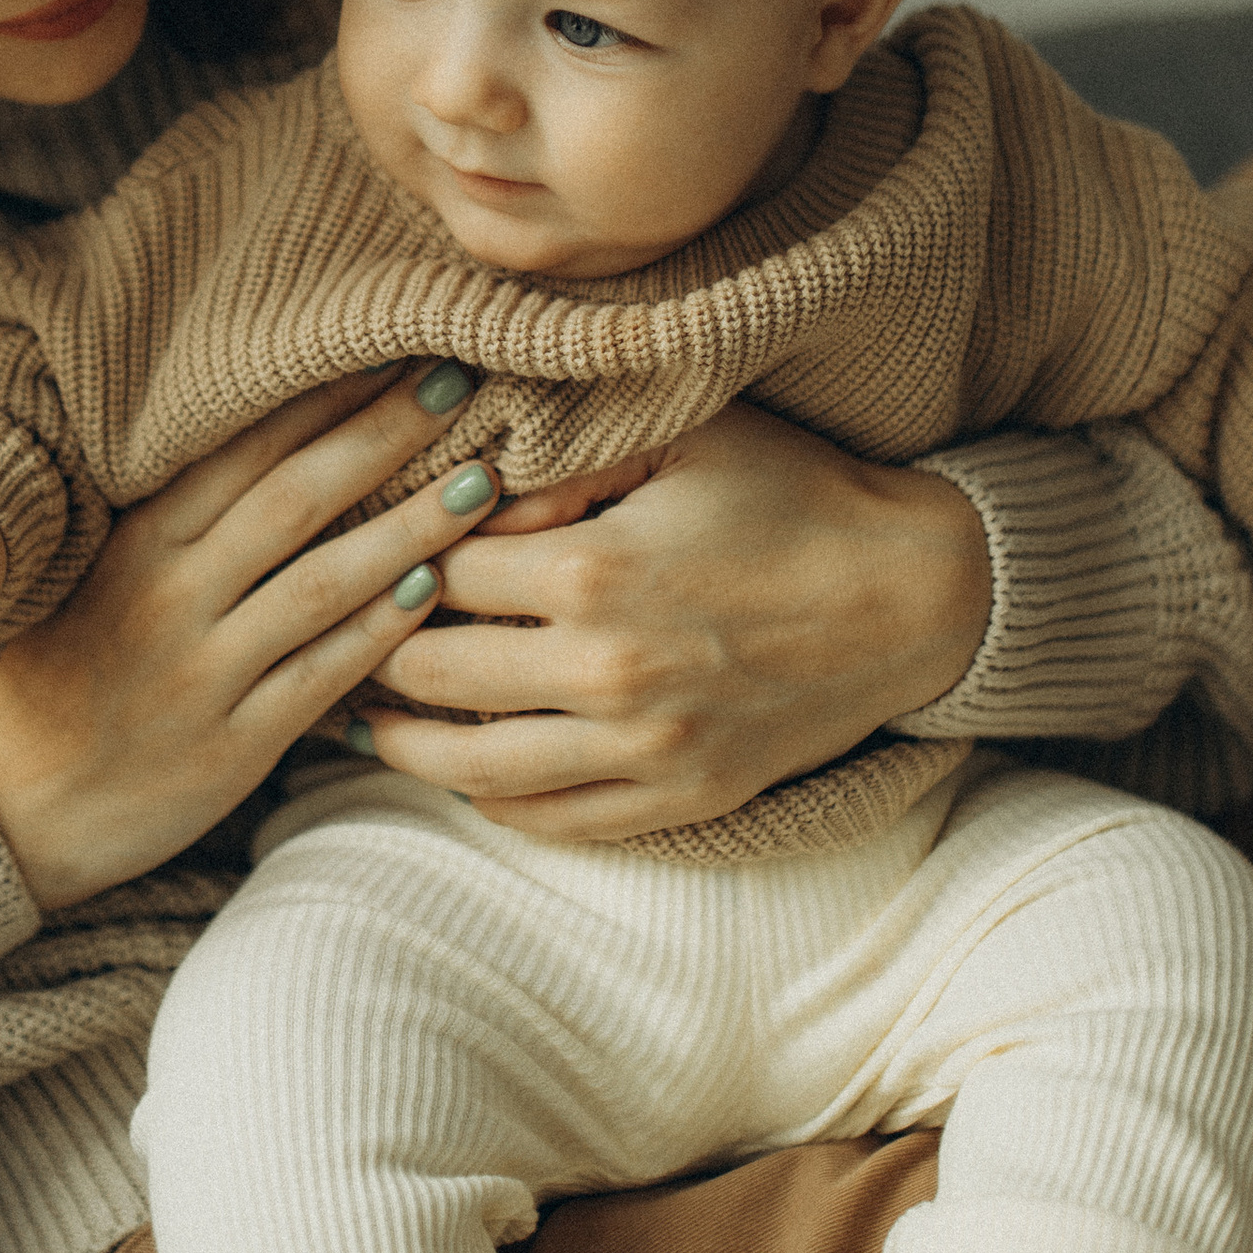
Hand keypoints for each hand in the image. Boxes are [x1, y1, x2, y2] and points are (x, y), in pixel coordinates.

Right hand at [0, 367, 503, 912]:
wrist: (11, 808)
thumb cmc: (67, 679)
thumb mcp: (101, 579)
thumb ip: (181, 522)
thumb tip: (284, 446)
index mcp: (137, 544)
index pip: (245, 448)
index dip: (325, 394)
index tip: (396, 345)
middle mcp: (167, 598)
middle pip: (293, 498)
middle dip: (383, 433)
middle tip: (460, 380)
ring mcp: (200, 673)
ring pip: (319, 584)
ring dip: (406, 528)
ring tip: (482, 483)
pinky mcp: (229, 747)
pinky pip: (318, 678)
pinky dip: (376, 633)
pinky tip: (430, 592)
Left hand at [358, 398, 992, 841]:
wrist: (916, 598)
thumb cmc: (796, 494)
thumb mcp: (683, 434)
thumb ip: (566, 448)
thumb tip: (467, 475)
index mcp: (593, 571)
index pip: (437, 566)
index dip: (395, 546)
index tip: (365, 537)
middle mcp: (604, 674)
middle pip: (428, 670)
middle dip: (375, 644)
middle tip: (336, 626)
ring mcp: (639, 750)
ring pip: (466, 765)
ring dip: (400, 740)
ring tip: (361, 713)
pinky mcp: (674, 800)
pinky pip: (546, 818)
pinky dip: (484, 796)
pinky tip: (455, 766)